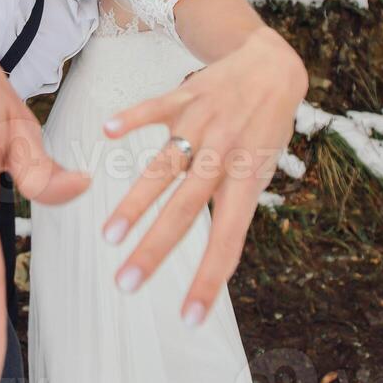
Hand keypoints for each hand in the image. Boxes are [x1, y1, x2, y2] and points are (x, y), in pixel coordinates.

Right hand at [98, 26, 304, 324]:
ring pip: (165, 167)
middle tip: (126, 283)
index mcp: (247, 180)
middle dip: (155, 249)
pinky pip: (156, 107)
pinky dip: (133, 118)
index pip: (228, 239)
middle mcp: (223, 155)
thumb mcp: (262, 170)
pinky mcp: (186, 95)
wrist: (274, 66)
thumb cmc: (266, 129)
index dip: (209, 279)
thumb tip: (216, 253)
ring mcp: (203, 124)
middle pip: (185, 210)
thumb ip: (235, 204)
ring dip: (136, 202)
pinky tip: (108, 131)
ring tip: (110, 234)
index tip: (188, 316)